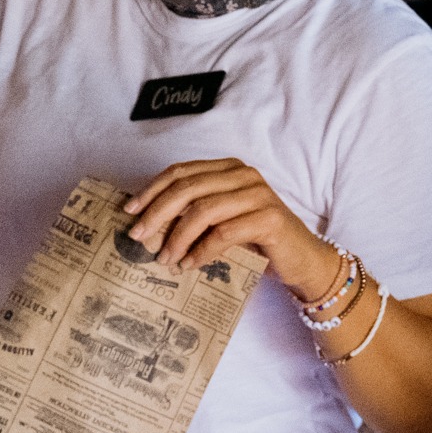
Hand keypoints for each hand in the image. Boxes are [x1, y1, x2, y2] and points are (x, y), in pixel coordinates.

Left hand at [123, 159, 339, 299]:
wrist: (301, 259)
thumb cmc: (256, 241)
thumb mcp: (221, 221)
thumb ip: (193, 214)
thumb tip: (147, 223)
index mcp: (229, 168)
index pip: (181, 171)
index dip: (152, 190)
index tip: (130, 211)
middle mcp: (244, 175)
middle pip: (188, 188)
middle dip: (157, 213)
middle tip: (139, 237)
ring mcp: (259, 195)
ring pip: (204, 210)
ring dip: (178, 237)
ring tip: (165, 258)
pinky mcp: (269, 219)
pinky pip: (224, 233)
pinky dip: (202, 251)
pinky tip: (190, 264)